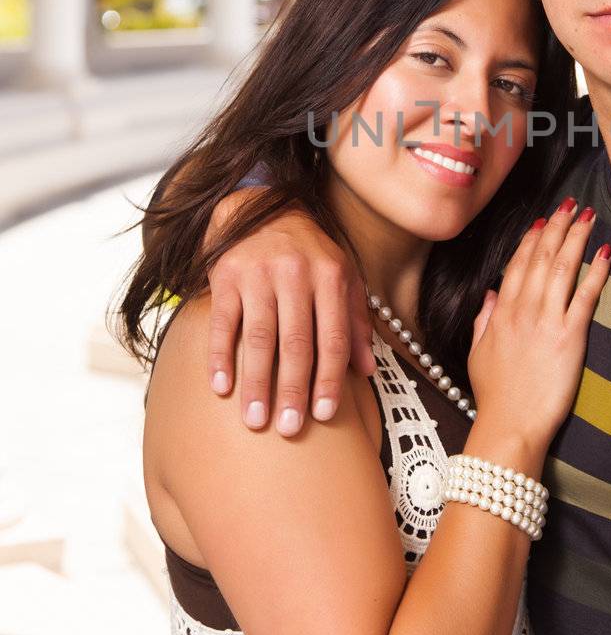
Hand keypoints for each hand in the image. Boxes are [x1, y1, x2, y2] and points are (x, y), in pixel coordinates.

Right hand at [205, 193, 375, 433]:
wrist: (260, 206)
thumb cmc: (308, 252)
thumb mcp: (342, 277)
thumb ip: (355, 322)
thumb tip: (366, 371)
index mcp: (331, 277)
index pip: (334, 338)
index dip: (330, 379)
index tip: (324, 415)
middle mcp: (296, 274)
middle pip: (297, 343)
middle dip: (293, 390)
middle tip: (288, 428)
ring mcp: (259, 274)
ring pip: (260, 337)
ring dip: (257, 383)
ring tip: (255, 419)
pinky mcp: (226, 275)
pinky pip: (224, 322)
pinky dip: (221, 356)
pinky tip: (220, 387)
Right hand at [466, 198, 610, 468]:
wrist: (509, 426)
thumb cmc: (495, 397)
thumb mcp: (478, 354)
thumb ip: (484, 321)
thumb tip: (490, 295)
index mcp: (501, 314)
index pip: (517, 265)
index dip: (532, 239)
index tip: (544, 220)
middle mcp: (522, 311)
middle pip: (541, 258)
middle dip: (558, 227)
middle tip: (571, 204)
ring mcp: (546, 322)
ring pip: (562, 268)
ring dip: (576, 238)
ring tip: (589, 216)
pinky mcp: (569, 338)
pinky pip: (585, 297)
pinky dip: (595, 272)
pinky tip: (604, 253)